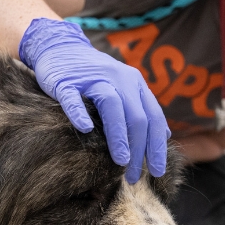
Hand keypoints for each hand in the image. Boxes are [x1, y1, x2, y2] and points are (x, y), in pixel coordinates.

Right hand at [19, 18, 168, 183]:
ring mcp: (92, 78)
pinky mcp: (67, 81)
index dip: (157, 146)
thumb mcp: (124, 88)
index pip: (153, 118)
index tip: (157, 172)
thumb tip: (164, 136)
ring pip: (112, 105)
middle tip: (134, 176)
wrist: (60, 48)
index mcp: (135, 83)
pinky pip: (74, 98)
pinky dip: (80, 113)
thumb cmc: (94, 77)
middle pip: (136, 116)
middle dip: (138, 149)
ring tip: (120, 161)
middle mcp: (119, 78)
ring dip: (119, 135)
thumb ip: (143, 109)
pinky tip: (85, 129)